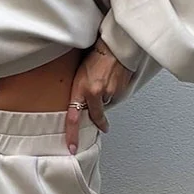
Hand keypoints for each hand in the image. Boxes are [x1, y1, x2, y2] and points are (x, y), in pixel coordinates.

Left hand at [65, 39, 132, 155]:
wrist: (115, 46)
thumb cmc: (95, 55)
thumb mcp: (80, 73)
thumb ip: (80, 91)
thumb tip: (83, 105)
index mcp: (81, 88)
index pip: (73, 117)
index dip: (72, 135)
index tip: (72, 147)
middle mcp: (95, 93)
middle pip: (95, 115)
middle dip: (98, 119)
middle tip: (102, 124)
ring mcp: (110, 92)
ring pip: (105, 104)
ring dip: (104, 97)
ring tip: (104, 81)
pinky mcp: (121, 90)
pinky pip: (115, 97)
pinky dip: (113, 91)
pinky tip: (111, 79)